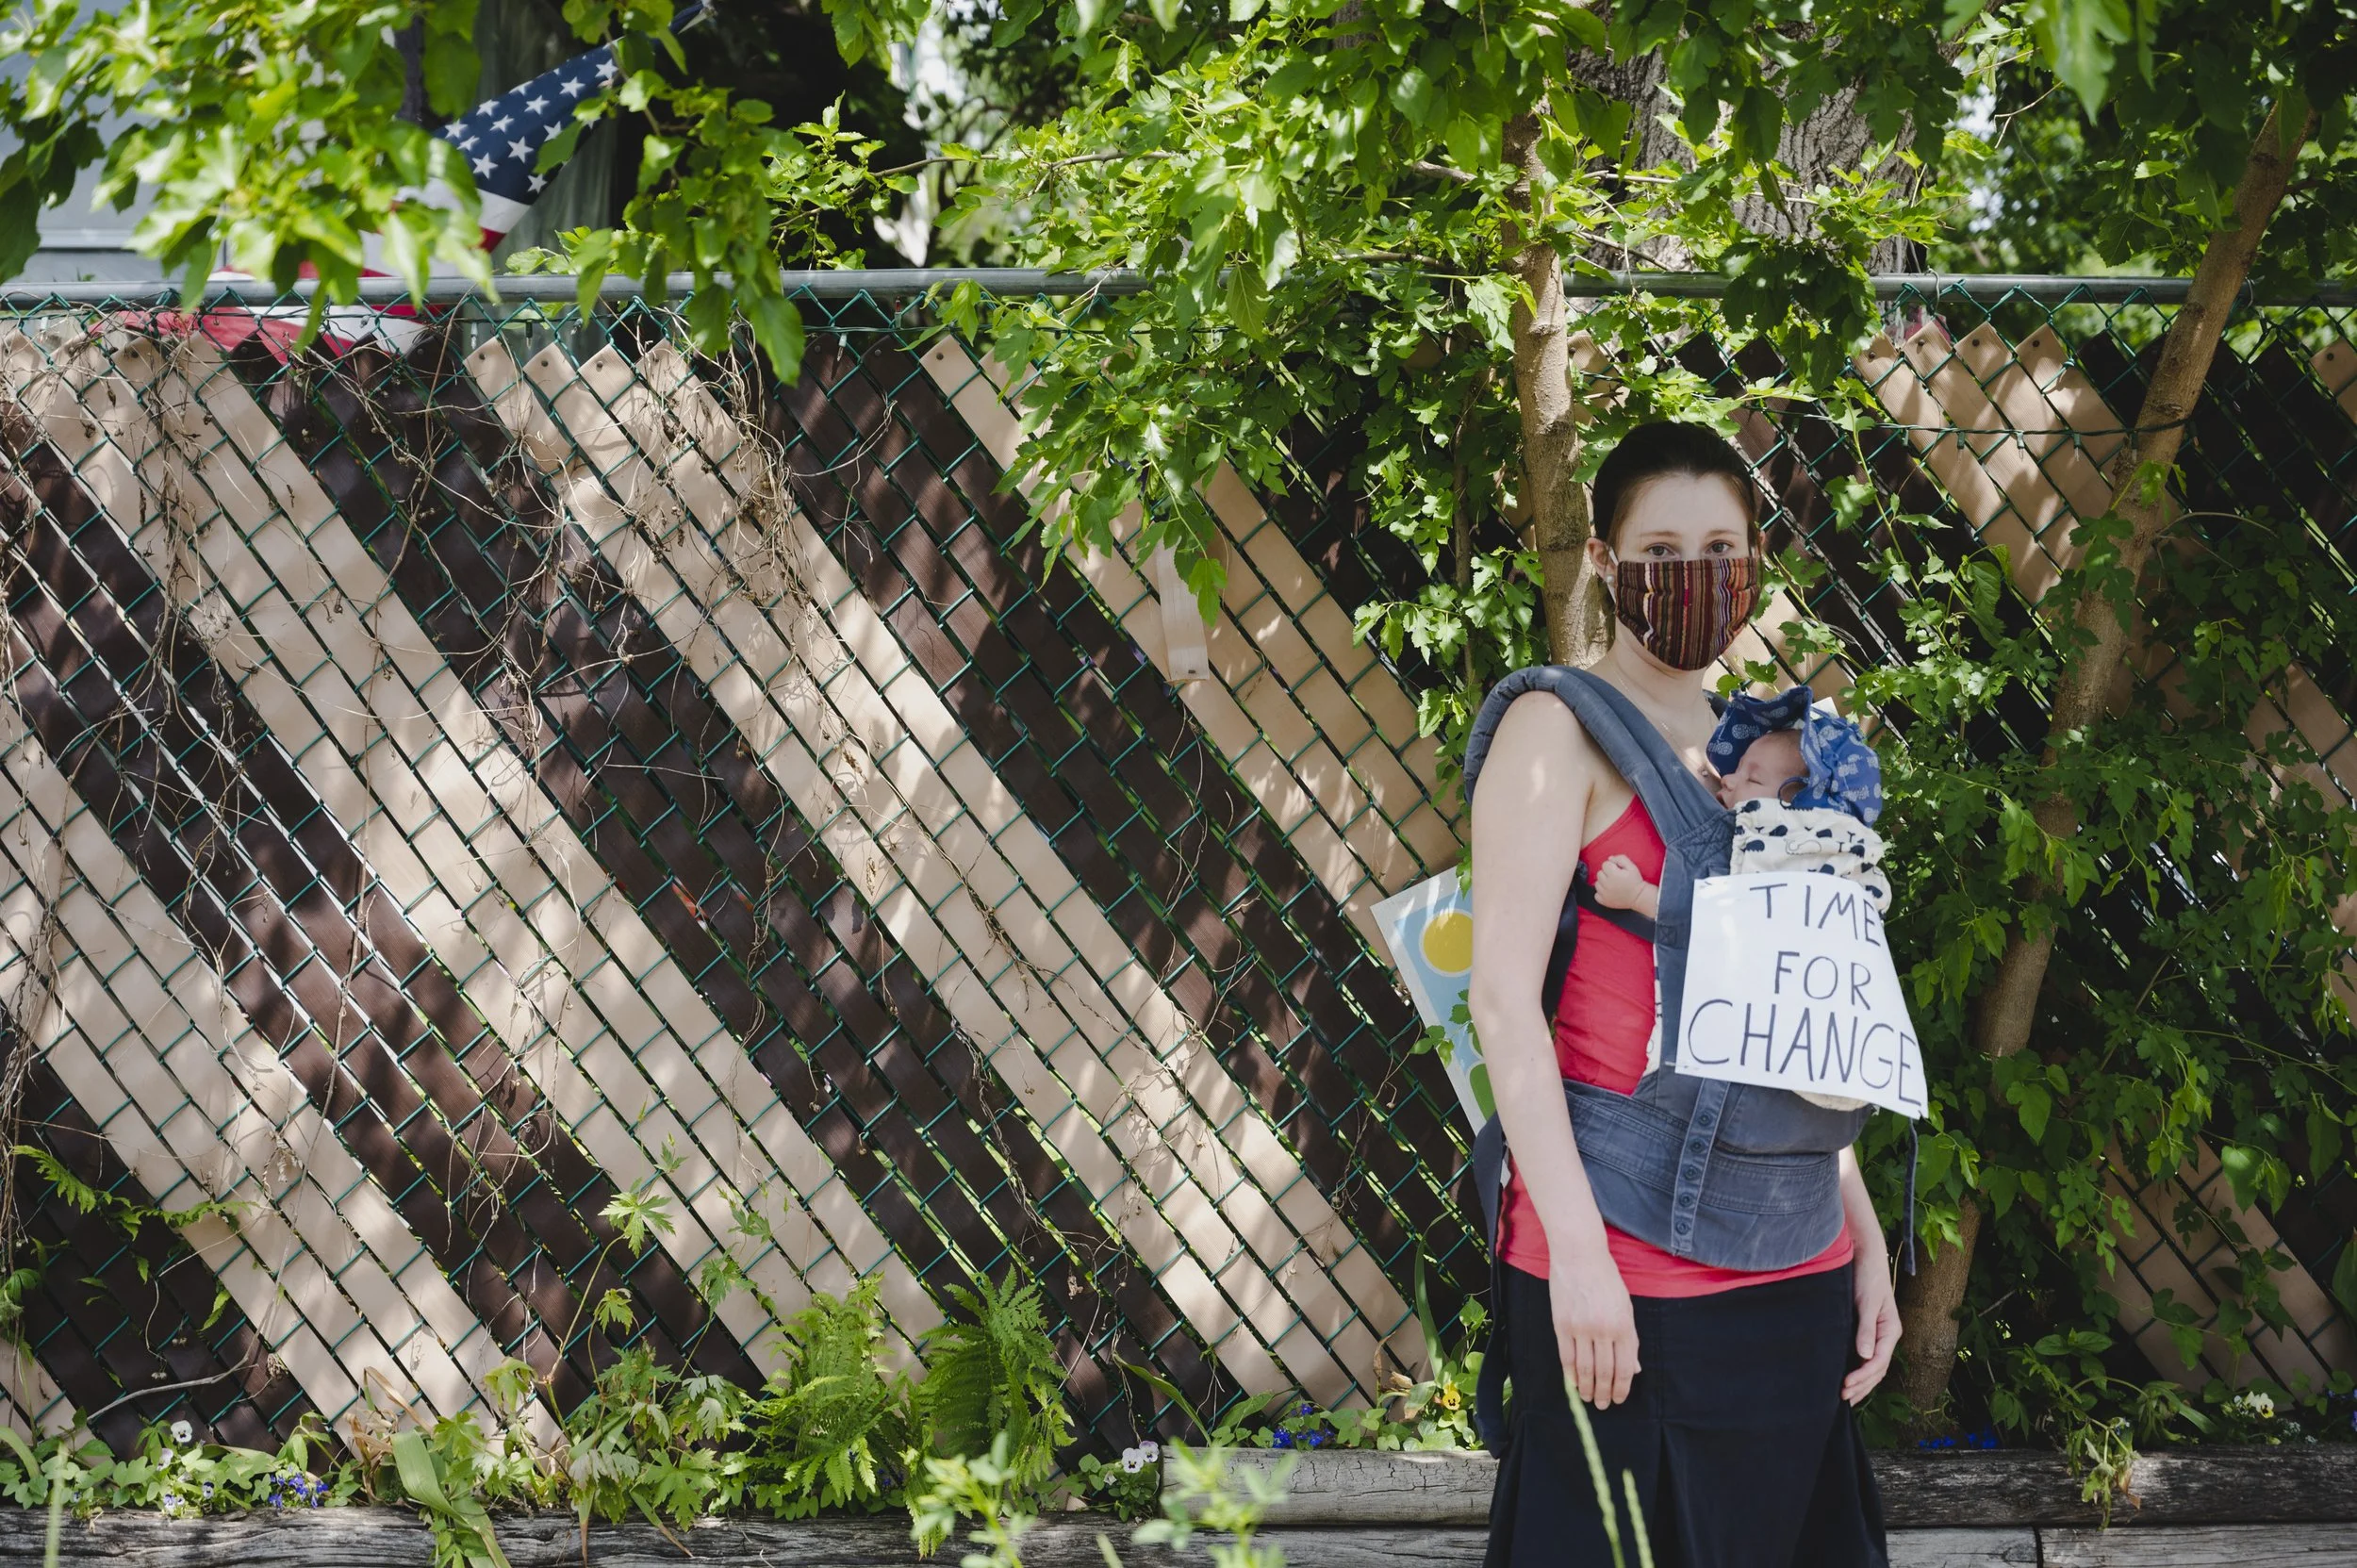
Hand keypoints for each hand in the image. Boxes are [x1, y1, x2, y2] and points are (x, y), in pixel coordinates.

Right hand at [1551, 1252, 1640, 1408]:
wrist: (1579, 1255)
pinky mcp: (1562, 1324)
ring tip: (1589, 1399)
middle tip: (1603, 1405)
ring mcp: (1581, 1328)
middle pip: (1605, 1372)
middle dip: (1605, 1393)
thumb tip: (1634, 1369)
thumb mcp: (1626, 1307)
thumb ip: (1630, 1339)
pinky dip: (1570, 1374)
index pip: (1625, 1367)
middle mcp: (1603, 1329)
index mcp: (1623, 1325)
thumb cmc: (1606, 1279)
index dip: (1622, 1388)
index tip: (1619, 1399)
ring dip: (1588, 1388)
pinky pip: (1566, 1357)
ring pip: (1585, 1368)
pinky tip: (1574, 1384)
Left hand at [1592, 854, 1646, 908]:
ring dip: (1603, 883)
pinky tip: (1609, 892)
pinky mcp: (1604, 901)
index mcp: (1613, 875)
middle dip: (1606, 874)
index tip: (1618, 870)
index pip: (1605, 864)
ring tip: (1613, 884)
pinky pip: (1596, 895)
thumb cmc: (1636, 881)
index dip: (1612, 866)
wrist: (1639, 897)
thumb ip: (1621, 859)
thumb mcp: (1632, 867)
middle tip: (1615, 878)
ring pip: (1597, 883)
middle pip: (1599, 873)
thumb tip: (1610, 859)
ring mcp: (1605, 894)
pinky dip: (1601, 893)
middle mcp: (1607, 884)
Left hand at [1843, 1261, 1900, 1404]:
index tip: (1846, 1386)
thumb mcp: (1868, 1302)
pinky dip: (1858, 1370)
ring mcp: (1878, 1334)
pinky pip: (1865, 1356)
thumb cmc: (1868, 1276)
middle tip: (1843, 1398)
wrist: (1865, 1256)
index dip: (1863, 1377)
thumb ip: (1866, 1328)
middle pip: (1877, 1369)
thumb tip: (1865, 1355)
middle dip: (1862, 1385)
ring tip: (1846, 1397)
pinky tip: (1847, 1377)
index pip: (1878, 1361)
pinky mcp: (1867, 1330)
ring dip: (1862, 1383)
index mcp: (1891, 1330)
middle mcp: (1886, 1335)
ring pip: (1872, 1365)